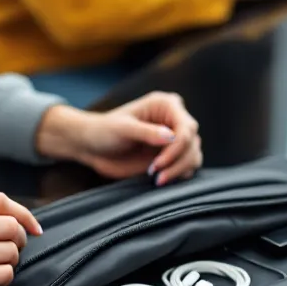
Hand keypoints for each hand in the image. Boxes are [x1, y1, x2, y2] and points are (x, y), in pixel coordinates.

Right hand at [0, 193, 40, 285]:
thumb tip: (19, 217)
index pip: (0, 201)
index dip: (24, 214)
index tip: (34, 228)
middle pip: (11, 227)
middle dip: (18, 241)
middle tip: (7, 251)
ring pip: (11, 252)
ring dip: (10, 263)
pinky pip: (4, 274)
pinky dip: (4, 280)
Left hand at [36, 95, 201, 185]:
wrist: (93, 147)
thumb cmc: (104, 131)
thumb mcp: (123, 129)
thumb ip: (147, 132)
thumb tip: (171, 137)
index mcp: (166, 105)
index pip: (186, 127)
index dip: (177, 148)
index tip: (157, 165)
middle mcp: (174, 119)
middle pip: (193, 143)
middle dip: (178, 162)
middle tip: (156, 177)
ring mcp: (175, 138)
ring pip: (193, 156)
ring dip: (180, 171)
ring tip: (158, 180)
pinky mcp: (172, 155)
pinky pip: (188, 166)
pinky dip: (180, 175)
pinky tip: (162, 179)